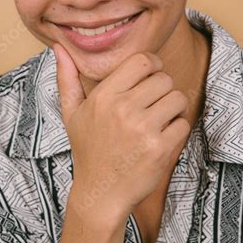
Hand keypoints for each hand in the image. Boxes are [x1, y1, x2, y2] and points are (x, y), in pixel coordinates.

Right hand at [52, 43, 190, 221]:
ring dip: (174, 110)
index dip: (153, 66)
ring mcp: (142, 129)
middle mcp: (123, 109)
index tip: (151, 78)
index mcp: (103, 97)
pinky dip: (177, 130)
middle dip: (164, 90)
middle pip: (164, 79)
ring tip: (159, 122)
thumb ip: (67, 79)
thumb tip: (59, 48)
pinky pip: (183, 123)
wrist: (100, 195)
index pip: (143, 61)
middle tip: (153, 106)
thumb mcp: (71, 115)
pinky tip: (162, 139)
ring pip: (177, 99)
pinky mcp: (160, 148)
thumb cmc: (88, 152)